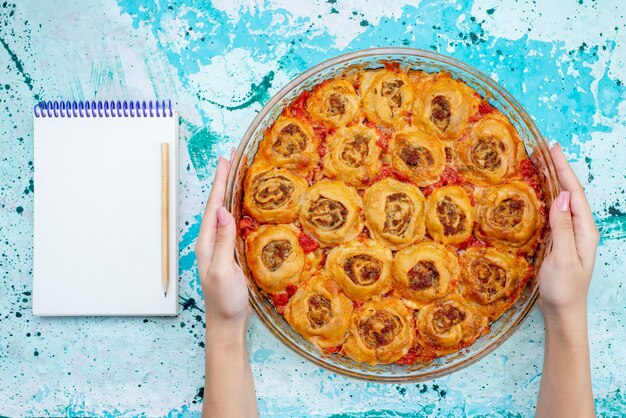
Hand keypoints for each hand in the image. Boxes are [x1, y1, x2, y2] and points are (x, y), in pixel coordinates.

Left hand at [195, 157, 249, 327]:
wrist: (226, 322)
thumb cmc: (224, 300)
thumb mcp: (222, 271)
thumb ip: (223, 242)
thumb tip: (222, 211)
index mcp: (207, 243)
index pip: (213, 207)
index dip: (220, 183)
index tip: (226, 161)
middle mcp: (211, 241)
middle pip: (216, 205)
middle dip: (223, 181)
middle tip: (231, 158)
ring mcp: (220, 247)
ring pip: (223, 212)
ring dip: (229, 192)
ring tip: (235, 173)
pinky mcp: (230, 254)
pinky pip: (232, 224)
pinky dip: (236, 208)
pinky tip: (242, 204)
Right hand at [538, 144, 599, 320]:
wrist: (563, 313)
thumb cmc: (564, 289)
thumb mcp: (563, 259)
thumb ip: (563, 228)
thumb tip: (563, 197)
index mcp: (585, 230)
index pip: (575, 192)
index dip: (564, 169)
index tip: (553, 148)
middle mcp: (580, 228)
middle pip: (570, 192)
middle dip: (558, 168)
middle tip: (544, 148)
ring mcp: (569, 234)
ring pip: (562, 200)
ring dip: (552, 180)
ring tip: (540, 162)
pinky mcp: (559, 240)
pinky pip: (553, 212)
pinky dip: (546, 196)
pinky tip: (538, 191)